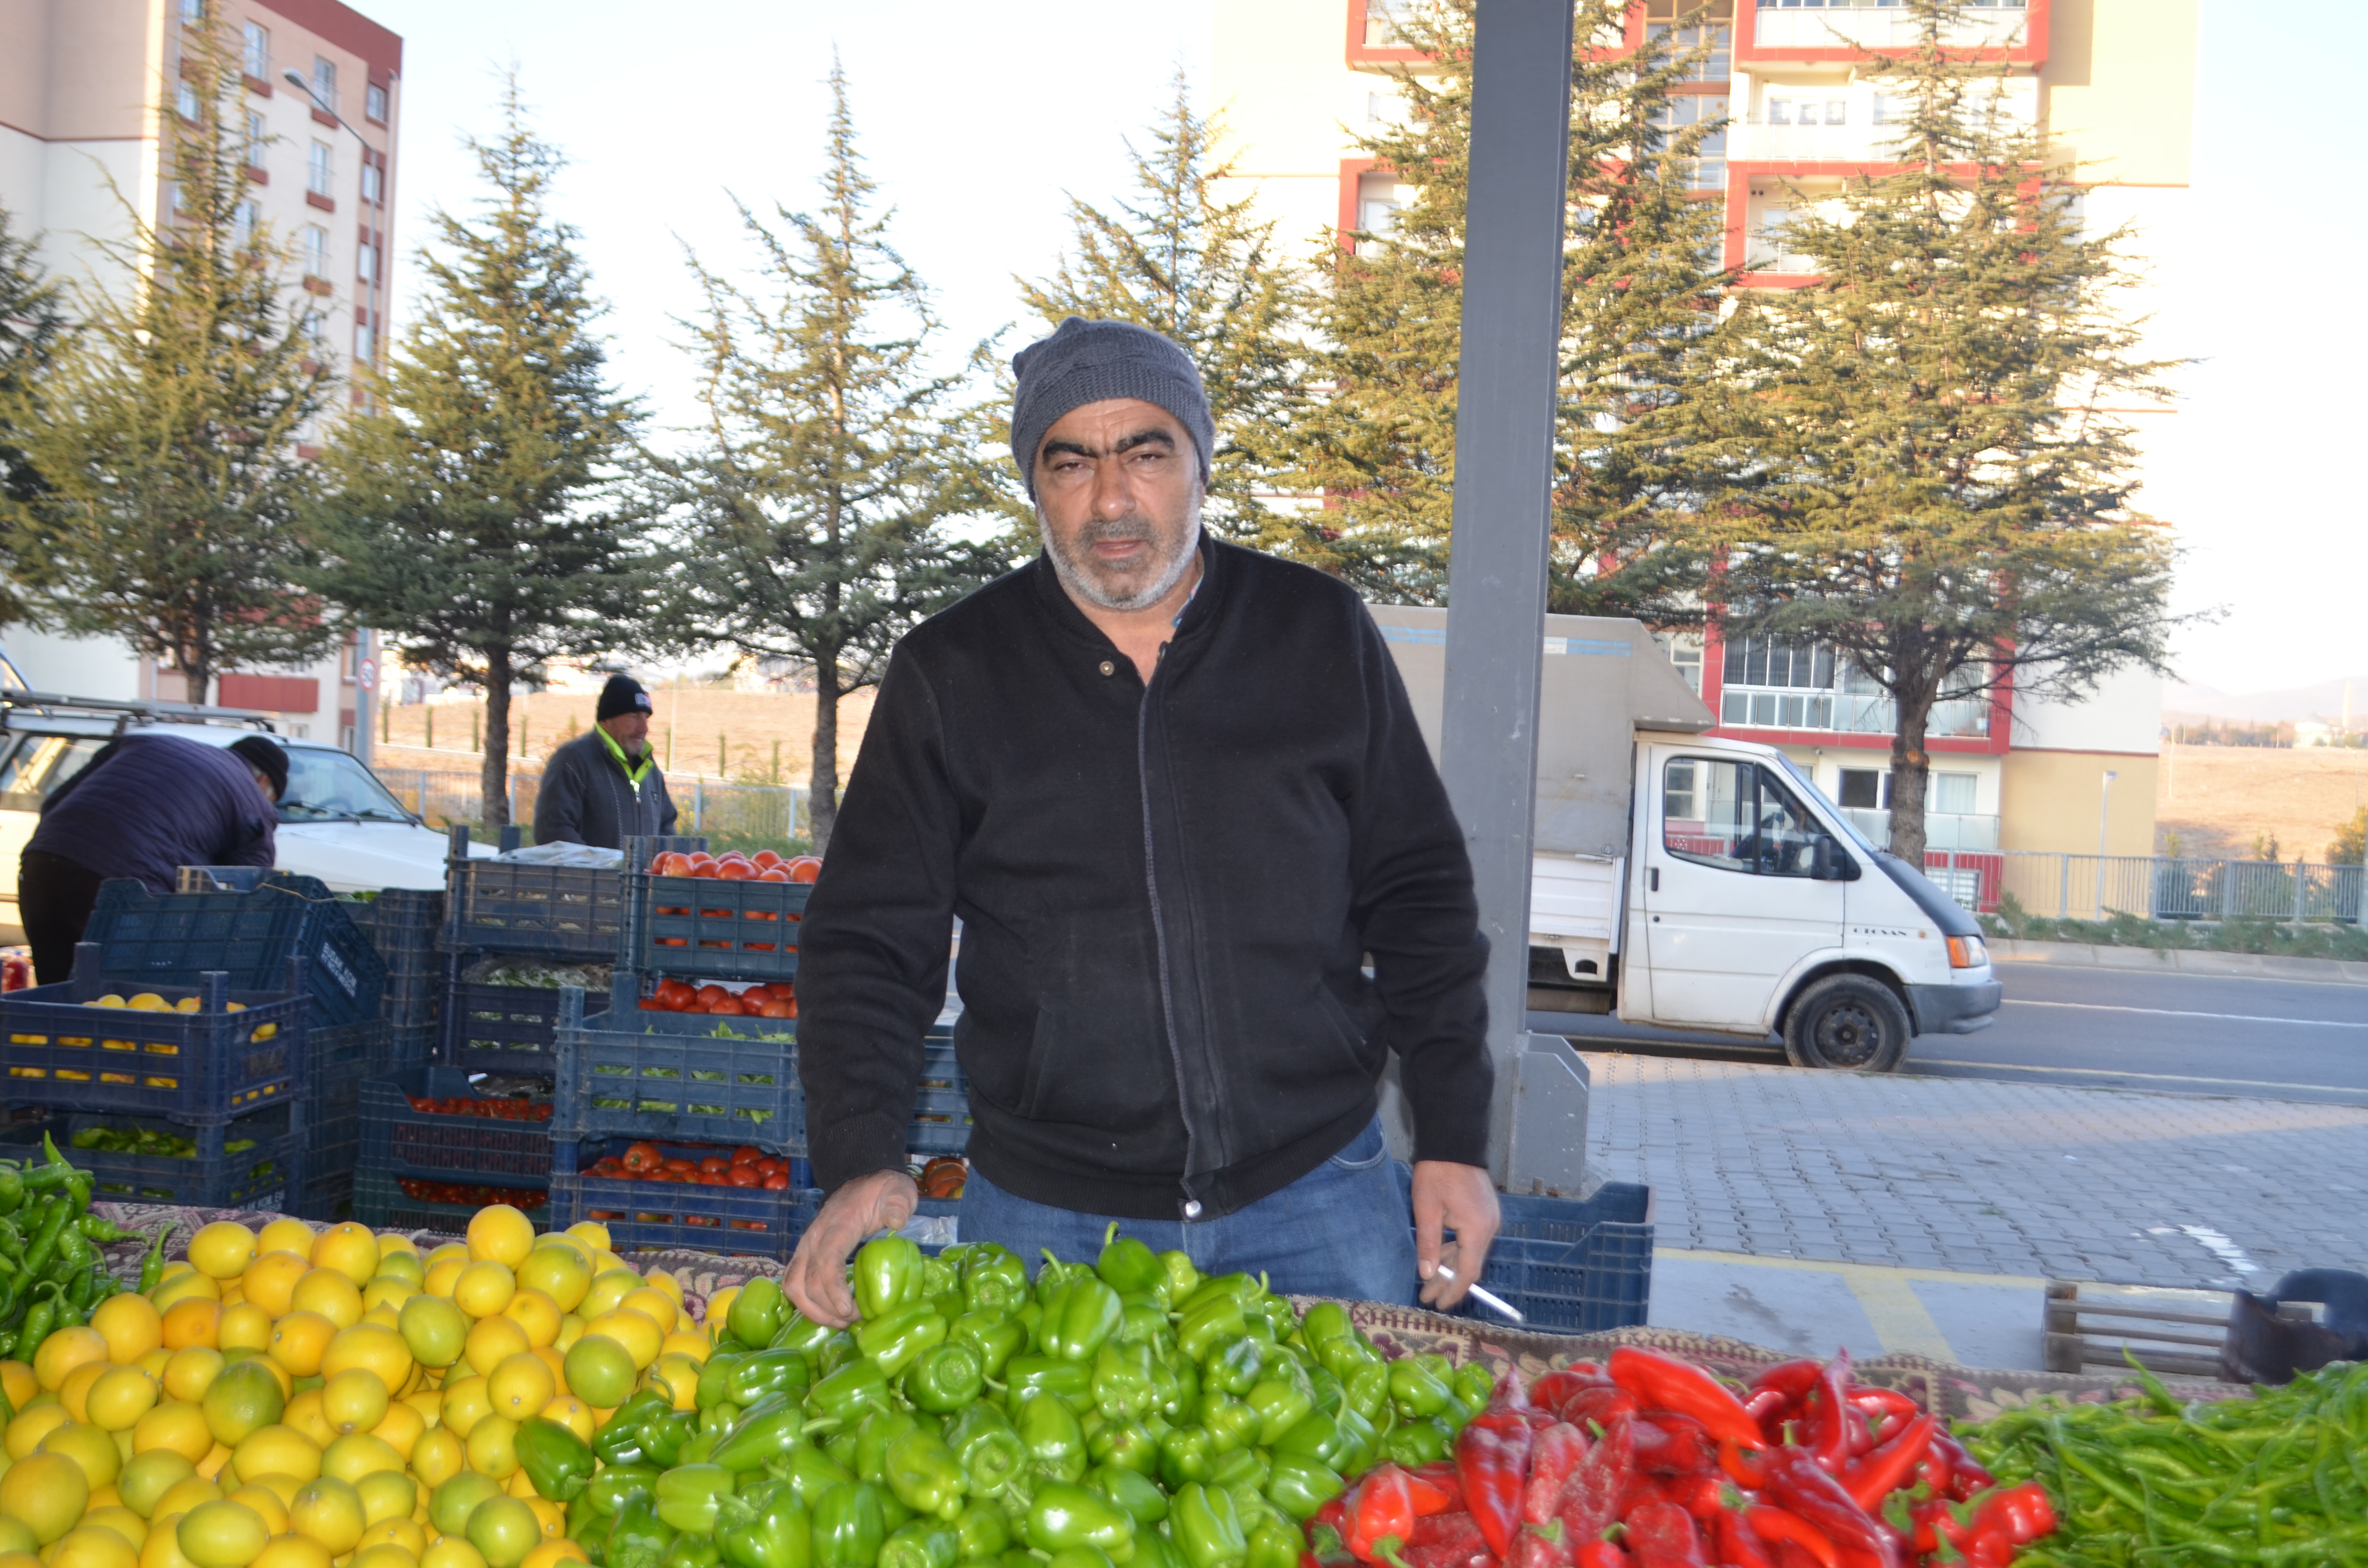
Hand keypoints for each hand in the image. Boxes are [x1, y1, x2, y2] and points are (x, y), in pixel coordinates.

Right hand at [782, 1168, 918, 1326]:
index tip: (847, 1311)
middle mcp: (814, 1237)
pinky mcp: (805, 1255)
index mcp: (838, 1224)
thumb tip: (896, 1221)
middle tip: (853, 1321)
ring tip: (839, 1322)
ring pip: (793, 1285)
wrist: (861, 1179)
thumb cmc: (881, 1190)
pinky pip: (794, 1283)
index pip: (827, 1259)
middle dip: (826, 1308)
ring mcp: (806, 1246)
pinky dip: (806, 1303)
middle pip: (806, 1281)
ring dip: (812, 1310)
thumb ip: (897, 1202)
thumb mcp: (897, 1190)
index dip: (833, 1288)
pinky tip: (827, 1313)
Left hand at [1412, 1160, 1499, 1310]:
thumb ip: (1429, 1244)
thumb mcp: (1426, 1210)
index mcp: (1477, 1229)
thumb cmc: (1436, 1173)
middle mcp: (1489, 1227)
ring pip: (1471, 1251)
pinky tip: (1442, 1258)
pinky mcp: (1486, 1211)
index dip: (1454, 1291)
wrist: (1453, 1142)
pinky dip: (1458, 1250)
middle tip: (1426, 1295)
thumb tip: (1427, 1274)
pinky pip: (1473, 1238)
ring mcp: (1490, 1218)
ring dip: (1451, 1266)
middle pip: (1470, 1264)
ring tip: (1429, 1281)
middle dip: (1448, 1282)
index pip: (1468, 1272)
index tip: (1440, 1304)